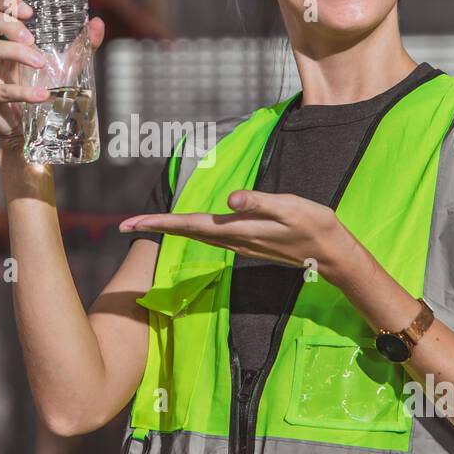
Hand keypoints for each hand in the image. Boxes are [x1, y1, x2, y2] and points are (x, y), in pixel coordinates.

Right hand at [0, 0, 105, 156]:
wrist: (35, 128)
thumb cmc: (44, 90)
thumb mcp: (66, 65)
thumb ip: (82, 46)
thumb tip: (98, 23)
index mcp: (5, 38)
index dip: (7, 3)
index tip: (30, 12)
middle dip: (7, 23)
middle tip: (32, 38)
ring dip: (16, 52)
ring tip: (40, 64)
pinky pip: (0, 90)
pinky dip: (23, 92)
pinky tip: (42, 95)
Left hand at [119, 190, 358, 279]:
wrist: (331, 253)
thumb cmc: (314, 226)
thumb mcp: (289, 208)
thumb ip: (259, 202)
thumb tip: (230, 199)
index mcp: (237, 230)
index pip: (188, 225)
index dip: (158, 223)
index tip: (130, 223)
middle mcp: (232, 240)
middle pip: (184, 232)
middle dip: (153, 228)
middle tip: (122, 225)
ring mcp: (238, 244)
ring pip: (194, 235)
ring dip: (168, 229)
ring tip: (145, 223)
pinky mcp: (246, 242)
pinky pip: (208, 236)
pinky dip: (188, 229)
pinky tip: (183, 225)